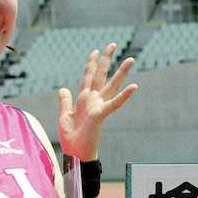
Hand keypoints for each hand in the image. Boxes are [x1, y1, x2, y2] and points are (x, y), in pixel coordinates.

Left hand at [58, 43, 136, 160]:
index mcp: (83, 99)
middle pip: (101, 75)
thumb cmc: (71, 138)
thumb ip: (65, 101)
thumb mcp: (64, 116)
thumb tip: (63, 88)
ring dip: (121, 72)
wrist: (75, 153)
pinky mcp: (101, 115)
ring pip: (112, 85)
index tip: (95, 51)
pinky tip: (134, 86)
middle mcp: (93, 100)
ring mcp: (98, 106)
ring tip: (131, 59)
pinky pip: (114, 103)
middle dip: (106, 60)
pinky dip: (124, 95)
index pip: (88, 77)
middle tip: (113, 44)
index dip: (91, 64)